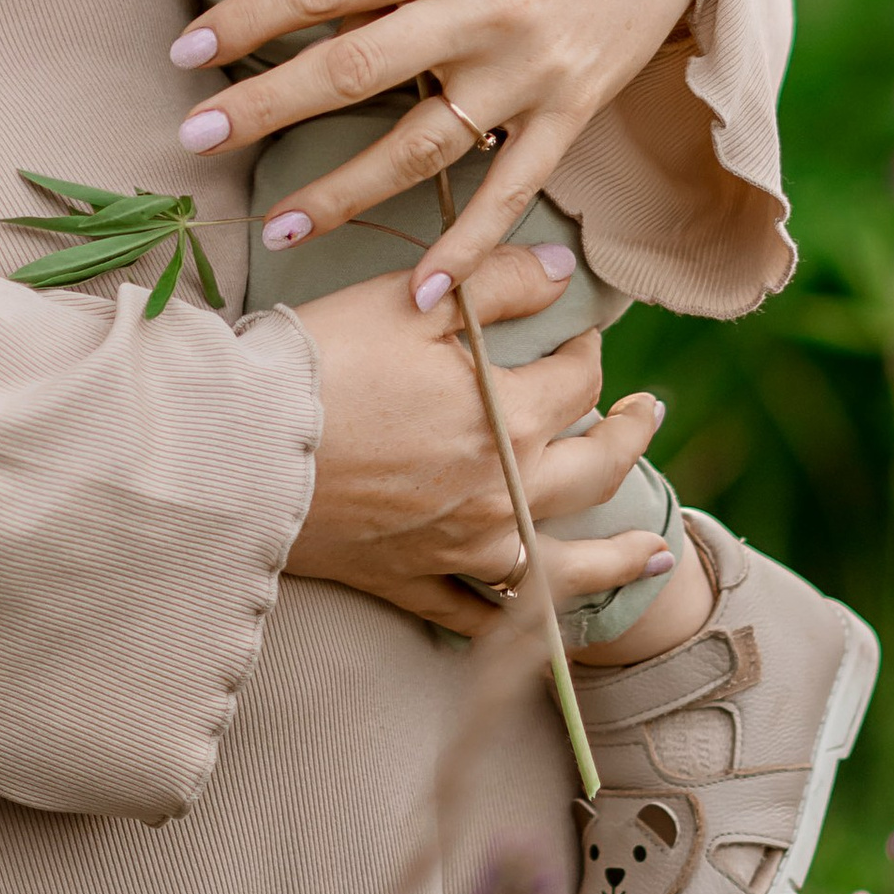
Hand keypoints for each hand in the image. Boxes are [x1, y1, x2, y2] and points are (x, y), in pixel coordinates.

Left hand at [172, 0, 698, 289]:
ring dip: (343, 193)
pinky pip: (509, 193)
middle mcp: (475, 10)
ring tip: (278, 227)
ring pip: (418, 148)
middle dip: (264, 107)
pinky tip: (423, 299)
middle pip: (350, 70)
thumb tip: (318, 12)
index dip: (246, 20)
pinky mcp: (568, 113)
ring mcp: (524, 71)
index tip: (187, 51)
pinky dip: (467, 251)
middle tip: (193, 139)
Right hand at [286, 247, 674, 630]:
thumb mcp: (409, 302)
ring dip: (615, 557)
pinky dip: (528, 622)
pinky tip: (554, 625)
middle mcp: (503, 492)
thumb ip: (495, 281)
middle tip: (647, 414)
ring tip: (652, 552)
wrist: (241, 449)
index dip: (586, 348)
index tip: (578, 332)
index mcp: (508, 416)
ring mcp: (462, 548)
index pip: (579, 380)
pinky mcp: (414, 583)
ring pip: (563, 563)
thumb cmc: (322, 363)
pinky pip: (487, 617)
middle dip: (630, 435)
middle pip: (596, 468)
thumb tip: (561, 268)